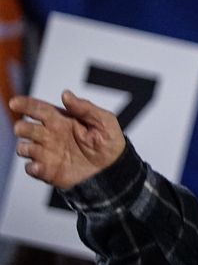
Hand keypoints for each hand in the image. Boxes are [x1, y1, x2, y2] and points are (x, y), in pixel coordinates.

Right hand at [9, 90, 125, 188]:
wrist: (115, 169)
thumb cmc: (110, 142)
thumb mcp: (104, 121)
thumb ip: (85, 108)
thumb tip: (66, 94)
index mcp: (61, 120)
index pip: (39, 109)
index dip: (25, 104)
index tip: (15, 102)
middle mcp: (51, 136)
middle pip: (26, 128)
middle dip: (22, 127)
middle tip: (25, 128)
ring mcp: (48, 153)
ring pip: (24, 148)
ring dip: (24, 147)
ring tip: (35, 148)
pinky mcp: (49, 171)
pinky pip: (31, 168)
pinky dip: (32, 167)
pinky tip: (39, 166)